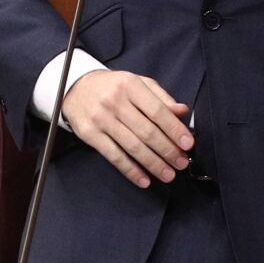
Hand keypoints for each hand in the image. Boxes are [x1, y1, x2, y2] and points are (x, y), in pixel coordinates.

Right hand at [60, 70, 192, 187]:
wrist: (75, 88)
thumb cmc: (112, 87)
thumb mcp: (137, 83)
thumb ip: (161, 97)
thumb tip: (182, 112)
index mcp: (130, 85)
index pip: (157, 110)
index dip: (174, 129)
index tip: (187, 144)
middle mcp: (114, 101)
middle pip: (146, 131)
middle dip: (167, 150)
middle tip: (180, 163)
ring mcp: (100, 118)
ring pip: (132, 146)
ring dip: (153, 163)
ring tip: (168, 174)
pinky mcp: (89, 134)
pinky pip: (114, 156)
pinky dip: (130, 170)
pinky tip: (144, 179)